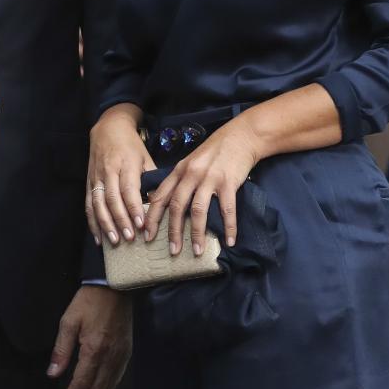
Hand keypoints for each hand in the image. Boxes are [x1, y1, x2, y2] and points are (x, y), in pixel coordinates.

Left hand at [47, 286, 131, 388]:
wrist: (115, 288)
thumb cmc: (88, 302)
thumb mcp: (68, 321)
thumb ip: (61, 350)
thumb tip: (53, 374)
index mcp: (94, 349)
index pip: (82, 382)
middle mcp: (110, 356)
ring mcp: (121, 355)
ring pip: (108, 385)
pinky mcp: (127, 352)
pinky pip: (117, 377)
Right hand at [87, 105, 155, 246]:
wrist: (108, 128)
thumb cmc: (131, 146)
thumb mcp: (145, 158)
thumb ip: (151, 180)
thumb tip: (159, 205)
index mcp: (126, 164)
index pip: (129, 189)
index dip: (133, 208)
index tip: (141, 224)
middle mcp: (109, 171)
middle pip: (113, 199)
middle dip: (120, 220)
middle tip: (129, 238)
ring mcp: (96, 177)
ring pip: (99, 204)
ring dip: (105, 224)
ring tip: (114, 241)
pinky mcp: (88, 182)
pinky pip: (89, 205)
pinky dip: (92, 222)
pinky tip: (99, 237)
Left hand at [144, 118, 261, 254]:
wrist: (241, 137)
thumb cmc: (215, 152)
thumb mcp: (191, 162)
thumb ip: (180, 181)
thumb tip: (168, 204)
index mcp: (179, 171)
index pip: (160, 197)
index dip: (152, 218)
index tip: (147, 236)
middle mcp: (191, 174)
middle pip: (177, 207)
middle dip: (173, 232)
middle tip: (172, 251)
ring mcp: (210, 178)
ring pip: (199, 211)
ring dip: (197, 234)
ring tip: (197, 251)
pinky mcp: (229, 182)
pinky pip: (227, 209)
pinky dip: (228, 227)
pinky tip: (229, 241)